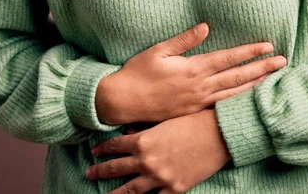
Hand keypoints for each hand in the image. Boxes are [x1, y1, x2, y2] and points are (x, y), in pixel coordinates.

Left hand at [86, 108, 230, 192]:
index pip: (115, 146)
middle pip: (116, 169)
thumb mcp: (165, 120)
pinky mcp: (174, 189)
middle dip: (100, 171)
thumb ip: (145, 128)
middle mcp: (147, 161)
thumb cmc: (194, 122)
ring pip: (130, 191)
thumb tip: (128, 132)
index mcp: (143, 141)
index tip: (94, 152)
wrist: (219, 134)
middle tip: (88, 173)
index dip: (102, 149)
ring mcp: (160, 178)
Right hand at [96, 22, 286, 124]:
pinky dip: (238, 102)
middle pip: (238, 77)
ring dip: (255, 86)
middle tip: (282, 62)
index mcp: (193, 69)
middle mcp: (200, 87)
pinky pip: (221, 107)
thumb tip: (206, 26)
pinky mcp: (193, 113)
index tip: (268, 46)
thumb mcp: (159, 50)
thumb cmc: (138, 72)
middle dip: (262, 68)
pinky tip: (248, 99)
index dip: (250, 52)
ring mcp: (198, 103)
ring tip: (273, 80)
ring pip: (233, 94)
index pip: (229, 58)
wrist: (123, 101)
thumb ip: (184, 39)